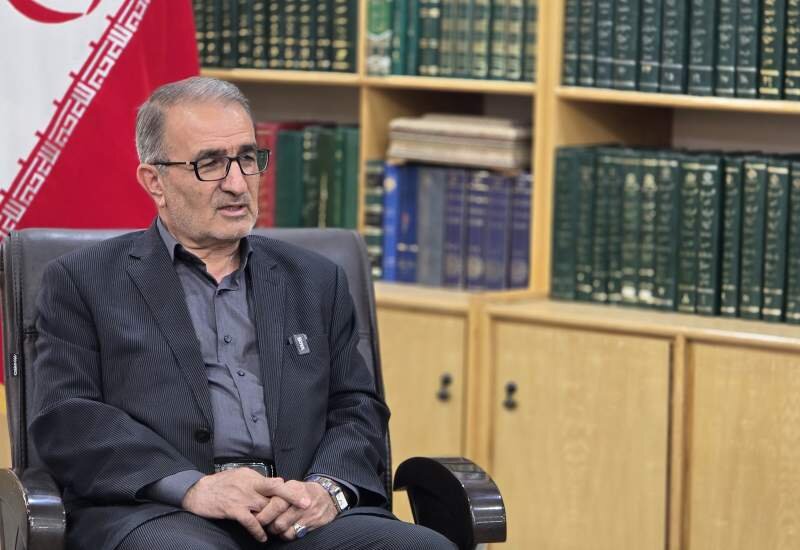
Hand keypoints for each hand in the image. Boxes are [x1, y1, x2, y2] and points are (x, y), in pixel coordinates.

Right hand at [181, 469, 307, 542]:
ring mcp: (242, 497)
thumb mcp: (240, 476)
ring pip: (265, 508)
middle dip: (291, 498)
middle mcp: (250, 485)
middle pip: (275, 492)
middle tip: (306, 504)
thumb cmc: (220, 484)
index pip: (275, 482)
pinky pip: (250, 521)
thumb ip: (257, 481)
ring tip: (282, 528)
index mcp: (253, 477)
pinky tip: (263, 538)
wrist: (198, 491)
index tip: (303, 494)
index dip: (290, 489)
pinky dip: (258, 530)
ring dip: (274, 519)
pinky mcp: (233, 509)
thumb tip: (276, 484)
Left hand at [255, 480, 337, 540]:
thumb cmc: (307, 491)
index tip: (257, 517)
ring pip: (285, 531)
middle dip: (268, 525)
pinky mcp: (312, 526)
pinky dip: (286, 534)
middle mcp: (301, 505)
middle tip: (264, 524)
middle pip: (279, 522)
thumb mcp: (294, 484)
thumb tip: (261, 498)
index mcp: (294, 492)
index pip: (276, 505)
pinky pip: (294, 535)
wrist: (329, 496)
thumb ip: (279, 491)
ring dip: (277, 531)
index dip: (264, 514)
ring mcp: (307, 517)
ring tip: (274, 527)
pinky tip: (285, 529)